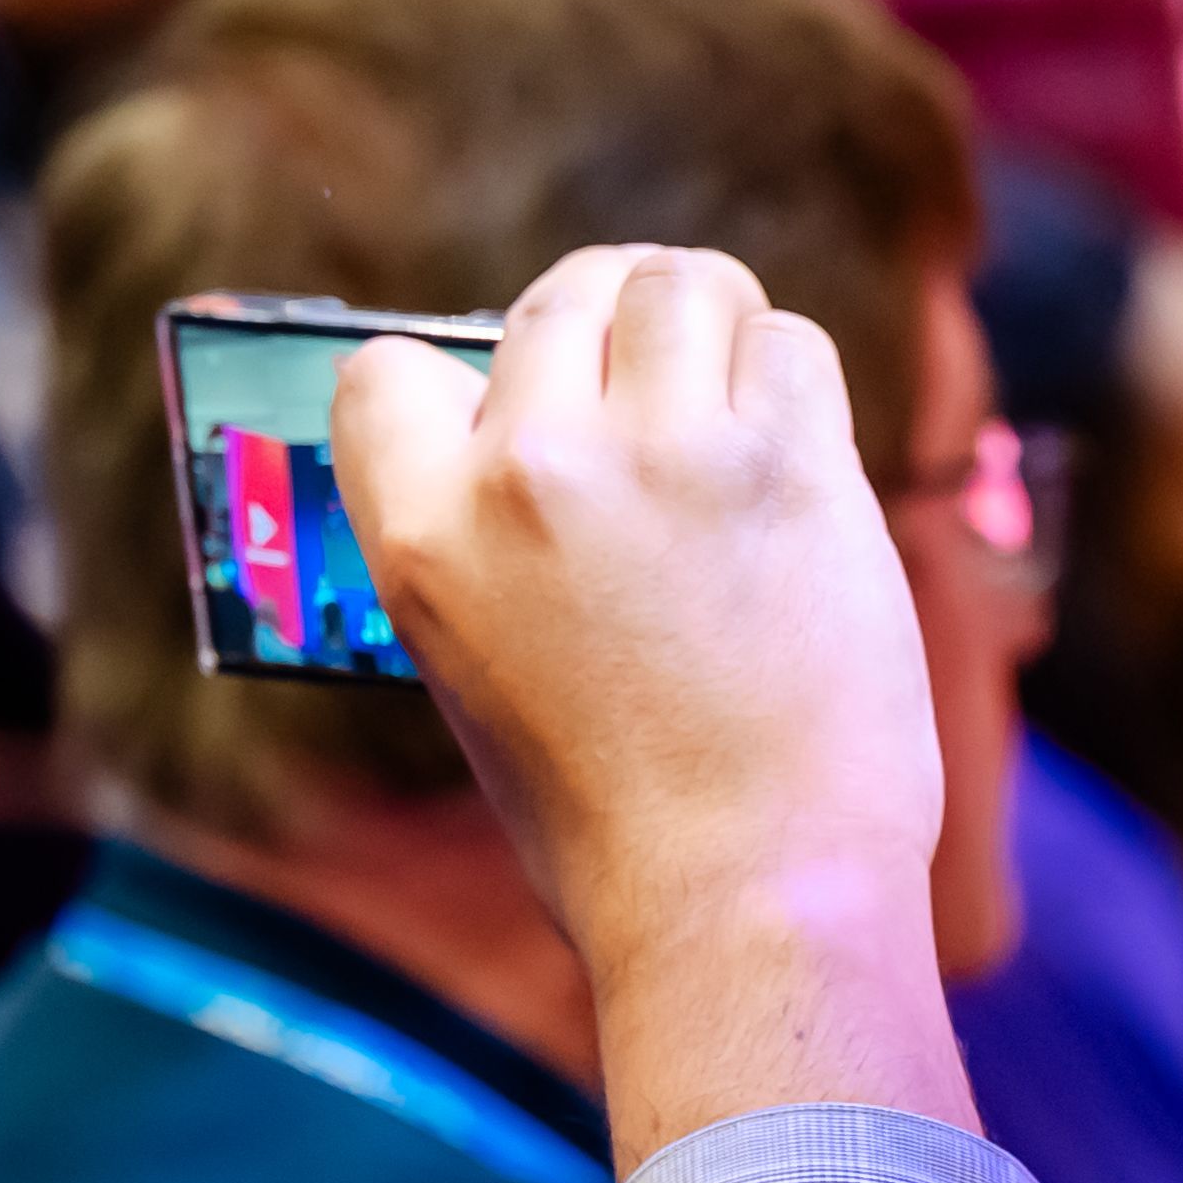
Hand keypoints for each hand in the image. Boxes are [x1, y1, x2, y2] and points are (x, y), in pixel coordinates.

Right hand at [323, 248, 964, 1161]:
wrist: (749, 899)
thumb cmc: (612, 822)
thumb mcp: (475, 671)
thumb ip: (482, 539)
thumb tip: (529, 431)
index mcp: (422, 533)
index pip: (391, 368)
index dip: (457, 380)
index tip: (511, 409)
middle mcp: (529, 471)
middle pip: (562, 297)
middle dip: (607, 329)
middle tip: (650, 391)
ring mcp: (667, 455)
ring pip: (682, 283)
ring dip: (708, 326)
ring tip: (727, 398)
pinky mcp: (791, 463)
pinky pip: (789, 343)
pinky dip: (790, 382)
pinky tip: (791, 454)